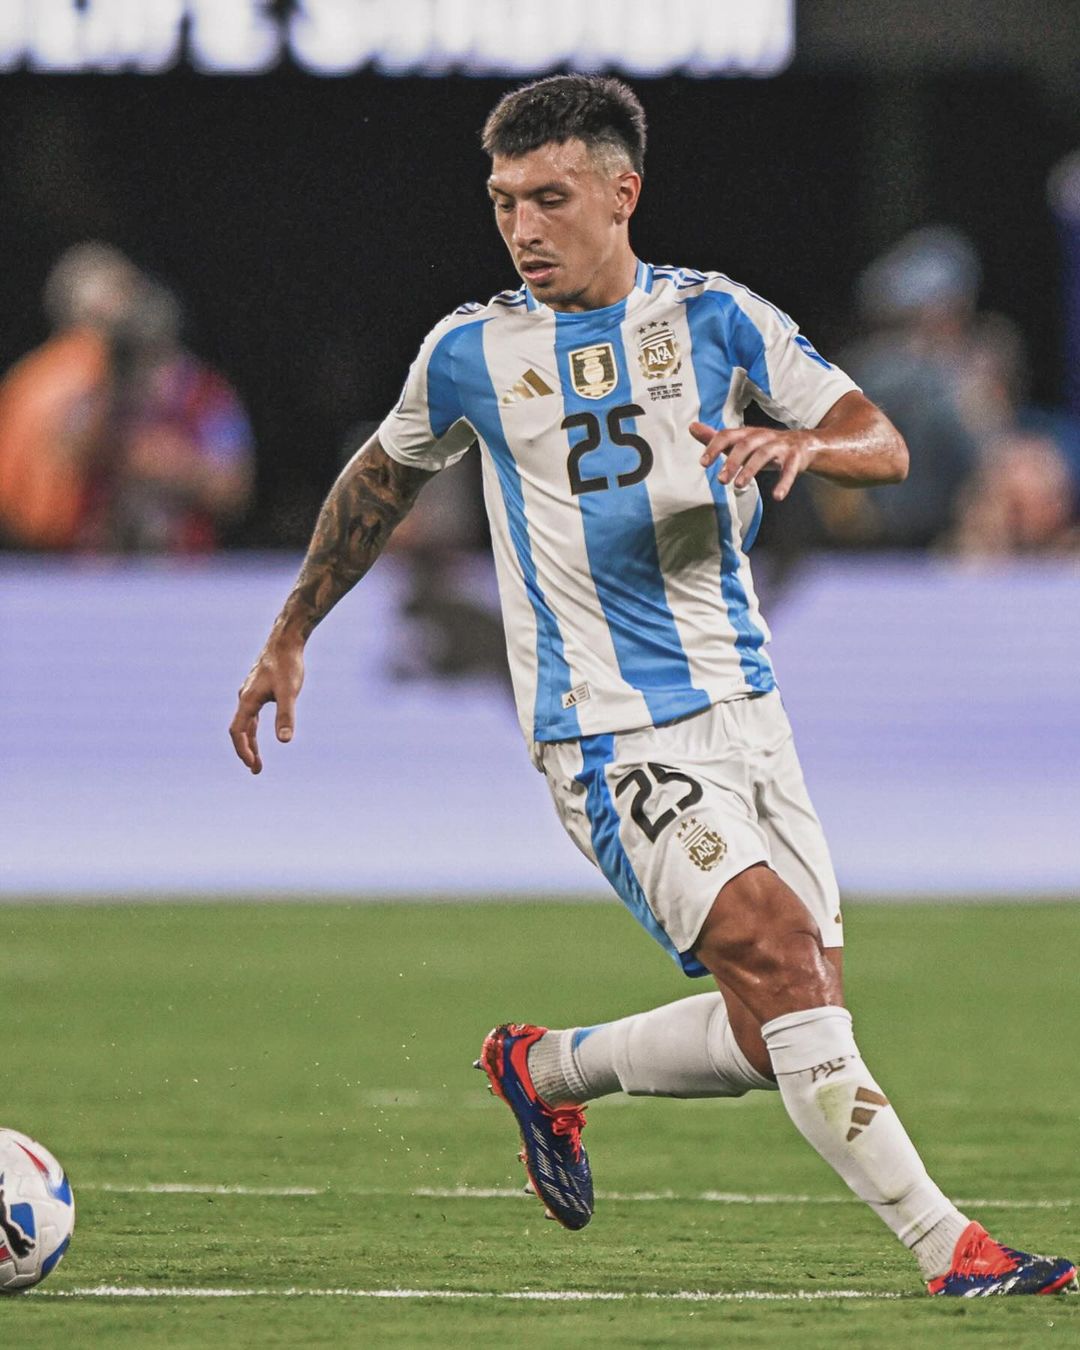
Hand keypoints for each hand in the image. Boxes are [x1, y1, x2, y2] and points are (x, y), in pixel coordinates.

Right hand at [229, 636, 304, 774]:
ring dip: (250, 741)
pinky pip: (252, 713)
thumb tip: (284, 741)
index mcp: (248, 700)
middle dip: (246, 751)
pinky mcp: (258, 687)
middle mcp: (244, 697)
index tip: (253, 765)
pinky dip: (254, 727)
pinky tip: (261, 732)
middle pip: (240, 730)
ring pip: (246, 722)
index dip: (243, 750)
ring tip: (258, 759)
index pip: (238, 732)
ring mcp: (250, 692)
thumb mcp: (289, 692)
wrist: (286, 640)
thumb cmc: (288, 664)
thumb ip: (286, 716)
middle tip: (256, 770)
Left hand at [690, 420, 813, 501]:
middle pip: (746, 445)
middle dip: (732, 462)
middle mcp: (763, 436)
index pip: (728, 435)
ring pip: (764, 455)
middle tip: (720, 480)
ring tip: (739, 486)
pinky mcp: (795, 458)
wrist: (805, 444)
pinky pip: (790, 470)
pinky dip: (784, 483)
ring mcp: (780, 446)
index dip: (714, 447)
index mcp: (748, 433)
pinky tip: (777, 496)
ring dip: (750, 470)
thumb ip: (718, 439)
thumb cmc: (765, 446)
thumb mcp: (741, 442)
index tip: (703, 463)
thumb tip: (692, 427)